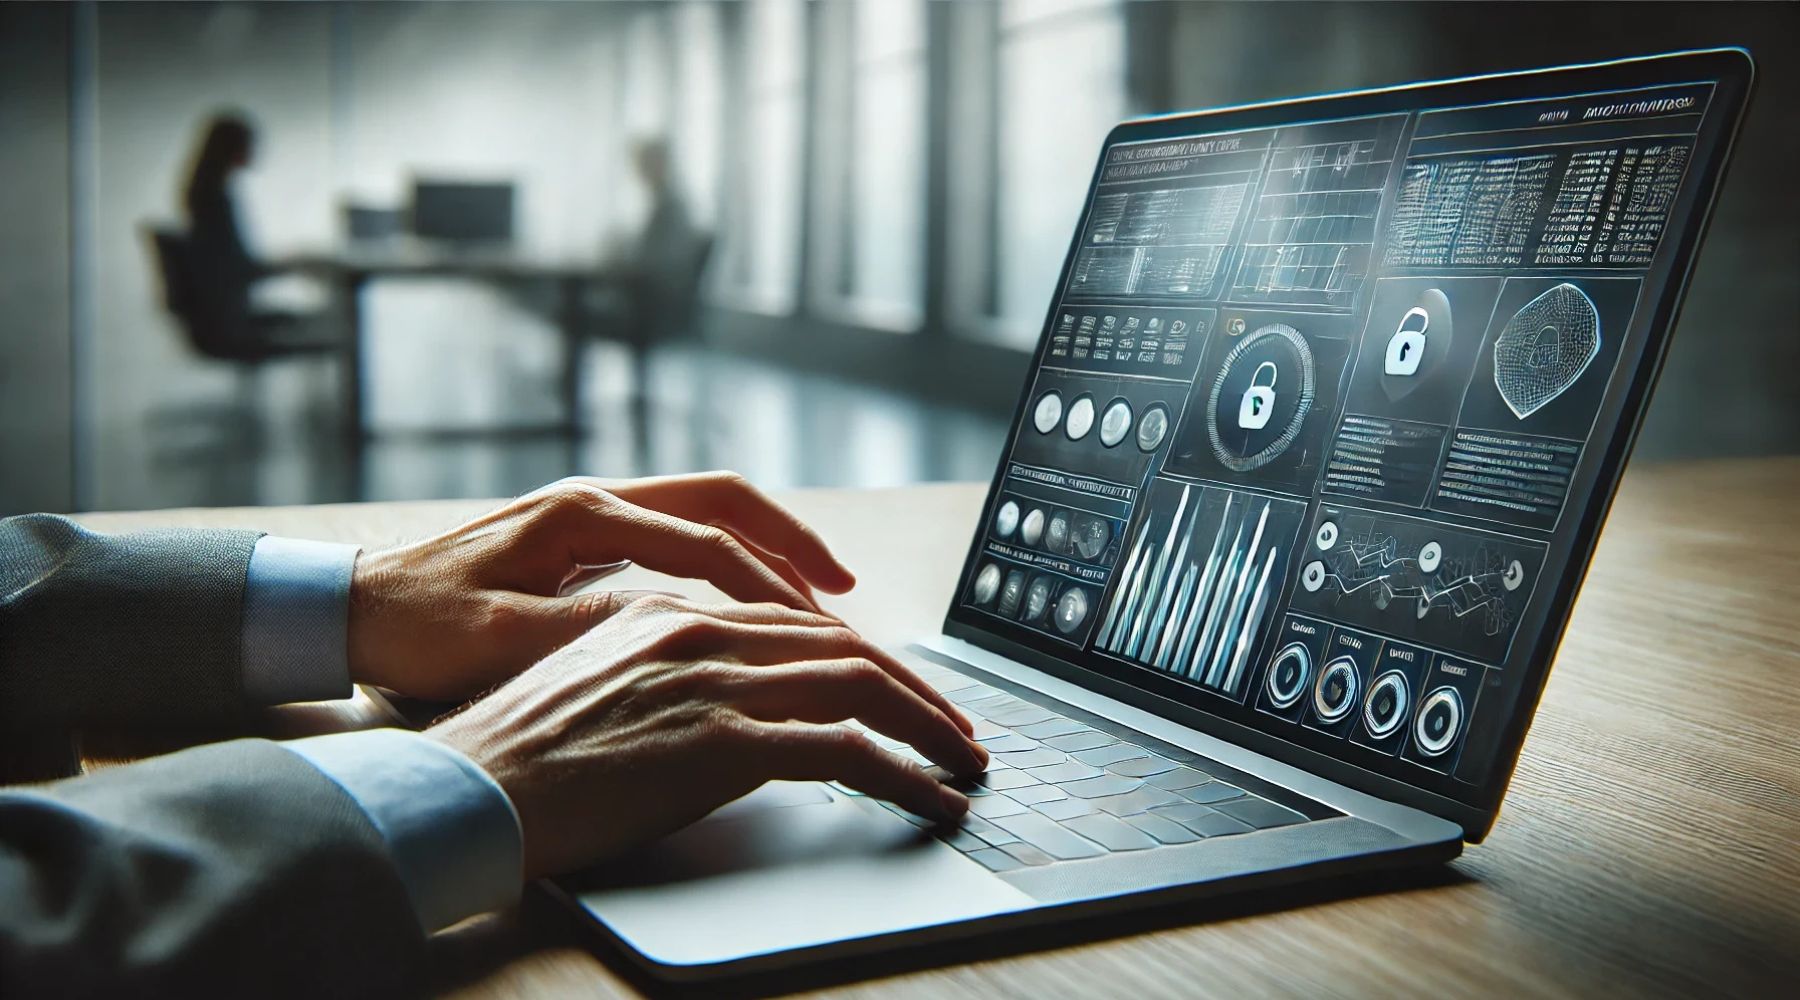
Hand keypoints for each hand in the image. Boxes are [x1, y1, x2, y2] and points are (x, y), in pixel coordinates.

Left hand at [347, 472, 857, 700]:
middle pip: (722, 498)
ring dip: (764, 544)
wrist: (347, 608)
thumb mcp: (504, 639)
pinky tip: (744, 594)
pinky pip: (675, 531)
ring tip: (813, 591)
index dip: (772, 586)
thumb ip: (593, 628)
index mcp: (581, 516)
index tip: (820, 624)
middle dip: (790, 539)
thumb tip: (678, 622)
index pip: (707, 543)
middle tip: (844, 588)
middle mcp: (592, 498)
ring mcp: (586, 512)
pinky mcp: (578, 535)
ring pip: (703, 509)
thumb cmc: (416, 629)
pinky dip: (725, 556)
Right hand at [428, 596, 986, 877]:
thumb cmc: (516, 755)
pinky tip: (933, 799)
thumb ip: (662, 671)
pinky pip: (845, 751)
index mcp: (669, 611)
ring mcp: (715, 681)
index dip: (864, 657)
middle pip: (843, 646)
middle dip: (915, 689)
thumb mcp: (593, 684)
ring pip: (860, 686)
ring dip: (928, 727)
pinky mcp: (723, 741)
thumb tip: (722, 699)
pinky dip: (905, 775)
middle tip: (958, 728)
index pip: (798, 623)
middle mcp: (700, 630)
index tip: (903, 689)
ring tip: (965, 762)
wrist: (466, 791)